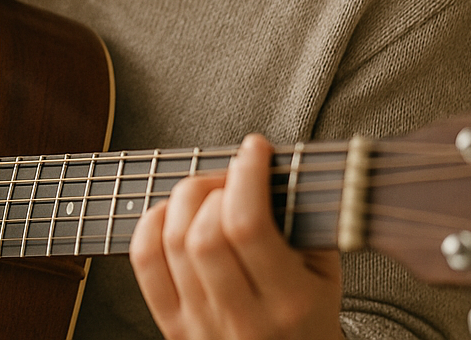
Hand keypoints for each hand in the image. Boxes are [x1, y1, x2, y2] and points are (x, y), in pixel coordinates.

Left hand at [129, 134, 341, 339]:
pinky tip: (172, 213)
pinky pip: (144, 263)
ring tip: (207, 192)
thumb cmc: (308, 317)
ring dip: (184, 200)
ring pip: (171, 244)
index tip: (254, 149)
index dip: (246, 175)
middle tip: (230, 176)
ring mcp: (202, 325)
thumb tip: (270, 167)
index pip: (248, 226)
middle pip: (203, 234)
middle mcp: (242, 318)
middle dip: (213, 186)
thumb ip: (304, 224)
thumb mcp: (326, 276)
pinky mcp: (173, 328)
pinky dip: (151, 224)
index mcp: (289, 303)